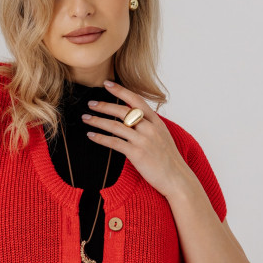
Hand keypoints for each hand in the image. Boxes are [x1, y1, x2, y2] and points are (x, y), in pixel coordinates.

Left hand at [83, 81, 190, 198]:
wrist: (177, 178)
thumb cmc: (168, 160)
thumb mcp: (162, 137)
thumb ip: (149, 126)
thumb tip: (135, 120)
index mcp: (156, 122)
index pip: (136, 100)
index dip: (121, 90)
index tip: (107, 84)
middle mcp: (150, 128)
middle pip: (123, 111)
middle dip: (104, 105)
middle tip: (90, 103)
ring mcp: (143, 140)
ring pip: (116, 125)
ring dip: (98, 121)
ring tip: (86, 118)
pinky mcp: (137, 154)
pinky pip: (114, 142)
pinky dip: (100, 138)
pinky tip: (91, 136)